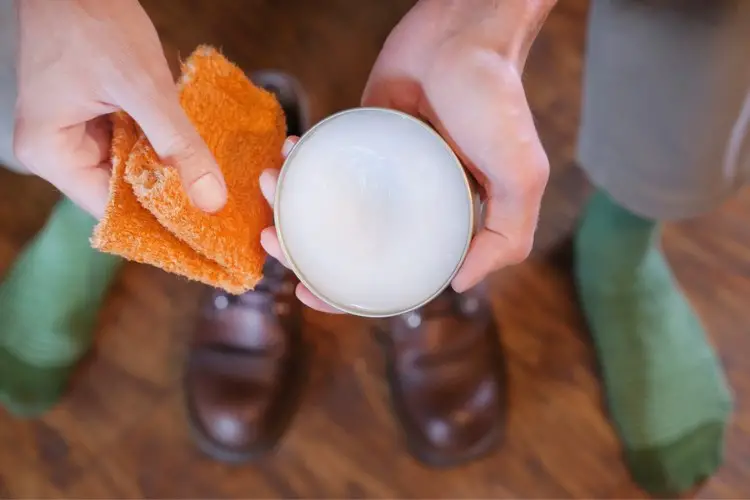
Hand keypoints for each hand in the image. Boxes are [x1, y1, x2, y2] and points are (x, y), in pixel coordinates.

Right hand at [13, 0, 226, 217]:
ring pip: (128, 169)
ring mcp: (73, 134)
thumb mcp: (143, 87)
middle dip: (166, 197)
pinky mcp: (90, 117)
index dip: (156, 222)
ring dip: (165, 171)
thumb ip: (178, 144)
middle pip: (120, 192)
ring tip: (211, 186)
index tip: (201, 233)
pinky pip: (129, 145)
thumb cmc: (93, 20)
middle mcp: (57, 152)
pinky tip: (190, 153)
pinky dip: (158, 147)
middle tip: (216, 210)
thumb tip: (211, 199)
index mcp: (53, 153)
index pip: (110, 209)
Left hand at [259, 0, 553, 312]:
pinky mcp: (359, 136)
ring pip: (327, 202)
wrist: (464, 31)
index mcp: (442, 223)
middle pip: (348, 241)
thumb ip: (508, 235)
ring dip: (289, 203)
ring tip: (268, 189)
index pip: (391, 273)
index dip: (350, 294)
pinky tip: (284, 155)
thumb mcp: (521, 174)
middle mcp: (409, 203)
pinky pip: (323, 158)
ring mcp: (380, 171)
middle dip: (303, 249)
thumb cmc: (496, 100)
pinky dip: (299, 161)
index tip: (309, 294)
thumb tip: (458, 285)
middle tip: (272, 240)